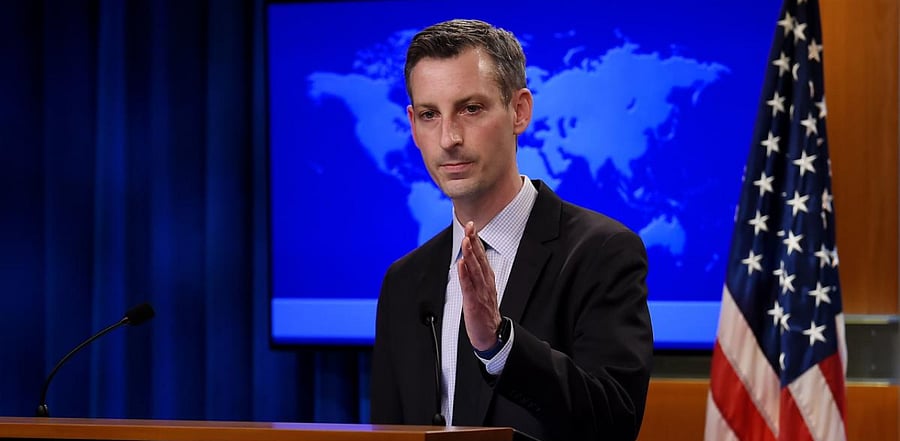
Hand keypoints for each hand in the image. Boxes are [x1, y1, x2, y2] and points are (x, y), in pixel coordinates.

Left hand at [458, 221, 501, 350]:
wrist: (491, 335)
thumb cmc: (485, 313)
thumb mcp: (482, 290)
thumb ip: (476, 275)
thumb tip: (467, 259)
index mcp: (487, 279)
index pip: (481, 256)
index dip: (476, 240)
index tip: (471, 226)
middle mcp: (486, 283)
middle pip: (479, 259)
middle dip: (474, 241)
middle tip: (470, 226)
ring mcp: (481, 292)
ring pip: (475, 270)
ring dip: (470, 254)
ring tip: (466, 240)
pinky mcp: (474, 303)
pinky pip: (469, 287)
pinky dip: (465, 275)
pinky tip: (461, 265)